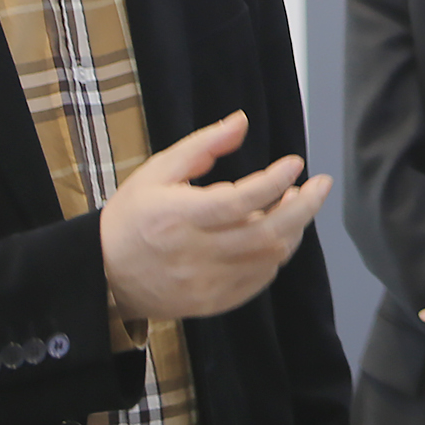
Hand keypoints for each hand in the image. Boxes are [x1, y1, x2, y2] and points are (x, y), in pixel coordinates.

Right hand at [100, 113, 330, 321]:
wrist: (104, 275)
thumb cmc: (132, 217)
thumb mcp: (157, 171)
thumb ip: (203, 146)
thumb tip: (242, 122)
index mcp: (178, 217)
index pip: (239, 201)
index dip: (274, 181)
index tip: (294, 164)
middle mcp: (195, 254)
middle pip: (266, 234)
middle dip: (304, 207)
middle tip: (320, 185)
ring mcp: (206, 283)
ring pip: (268, 258)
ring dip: (293, 229)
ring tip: (297, 203)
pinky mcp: (213, 302)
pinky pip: (259, 280)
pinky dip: (276, 256)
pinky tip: (278, 235)